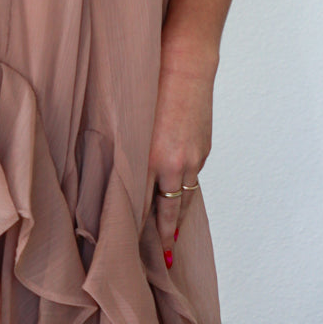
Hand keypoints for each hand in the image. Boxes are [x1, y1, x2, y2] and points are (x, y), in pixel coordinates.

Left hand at [145, 69, 213, 265]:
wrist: (187, 62)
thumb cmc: (152, 83)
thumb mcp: (131, 121)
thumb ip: (127, 152)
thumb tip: (119, 175)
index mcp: (154, 159)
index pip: (144, 206)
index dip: (140, 230)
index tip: (134, 250)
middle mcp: (177, 164)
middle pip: (170, 211)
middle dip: (164, 236)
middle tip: (160, 261)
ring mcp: (194, 158)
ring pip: (184, 199)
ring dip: (178, 220)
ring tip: (171, 240)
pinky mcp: (203, 149)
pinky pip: (193, 181)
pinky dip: (185, 196)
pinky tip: (180, 202)